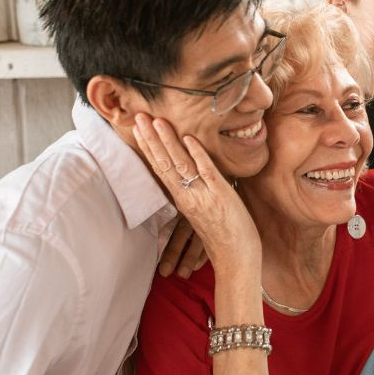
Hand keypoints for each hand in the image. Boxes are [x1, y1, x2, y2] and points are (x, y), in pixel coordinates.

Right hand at [133, 114, 259, 268]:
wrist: (236, 259)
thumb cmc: (222, 236)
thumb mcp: (202, 211)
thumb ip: (194, 192)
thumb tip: (191, 172)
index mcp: (182, 199)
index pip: (160, 168)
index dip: (148, 147)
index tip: (138, 128)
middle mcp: (187, 197)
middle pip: (164, 163)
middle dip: (150, 138)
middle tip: (137, 116)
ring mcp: (203, 196)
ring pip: (180, 164)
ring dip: (168, 141)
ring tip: (156, 121)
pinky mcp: (221, 196)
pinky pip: (207, 171)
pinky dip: (197, 154)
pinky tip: (189, 139)